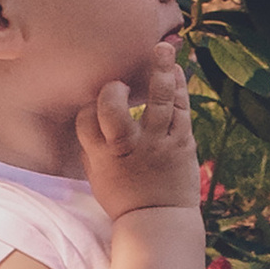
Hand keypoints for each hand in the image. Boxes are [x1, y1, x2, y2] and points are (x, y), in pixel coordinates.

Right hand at [74, 56, 199, 219]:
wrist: (160, 220)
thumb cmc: (126, 199)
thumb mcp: (97, 176)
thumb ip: (92, 147)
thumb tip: (91, 118)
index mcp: (102, 156)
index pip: (86, 119)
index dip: (89, 107)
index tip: (96, 106)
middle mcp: (128, 146)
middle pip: (115, 109)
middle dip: (115, 90)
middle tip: (120, 84)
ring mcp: (158, 143)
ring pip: (158, 101)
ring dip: (160, 71)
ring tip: (163, 48)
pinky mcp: (182, 142)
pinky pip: (182, 109)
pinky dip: (180, 87)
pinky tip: (177, 71)